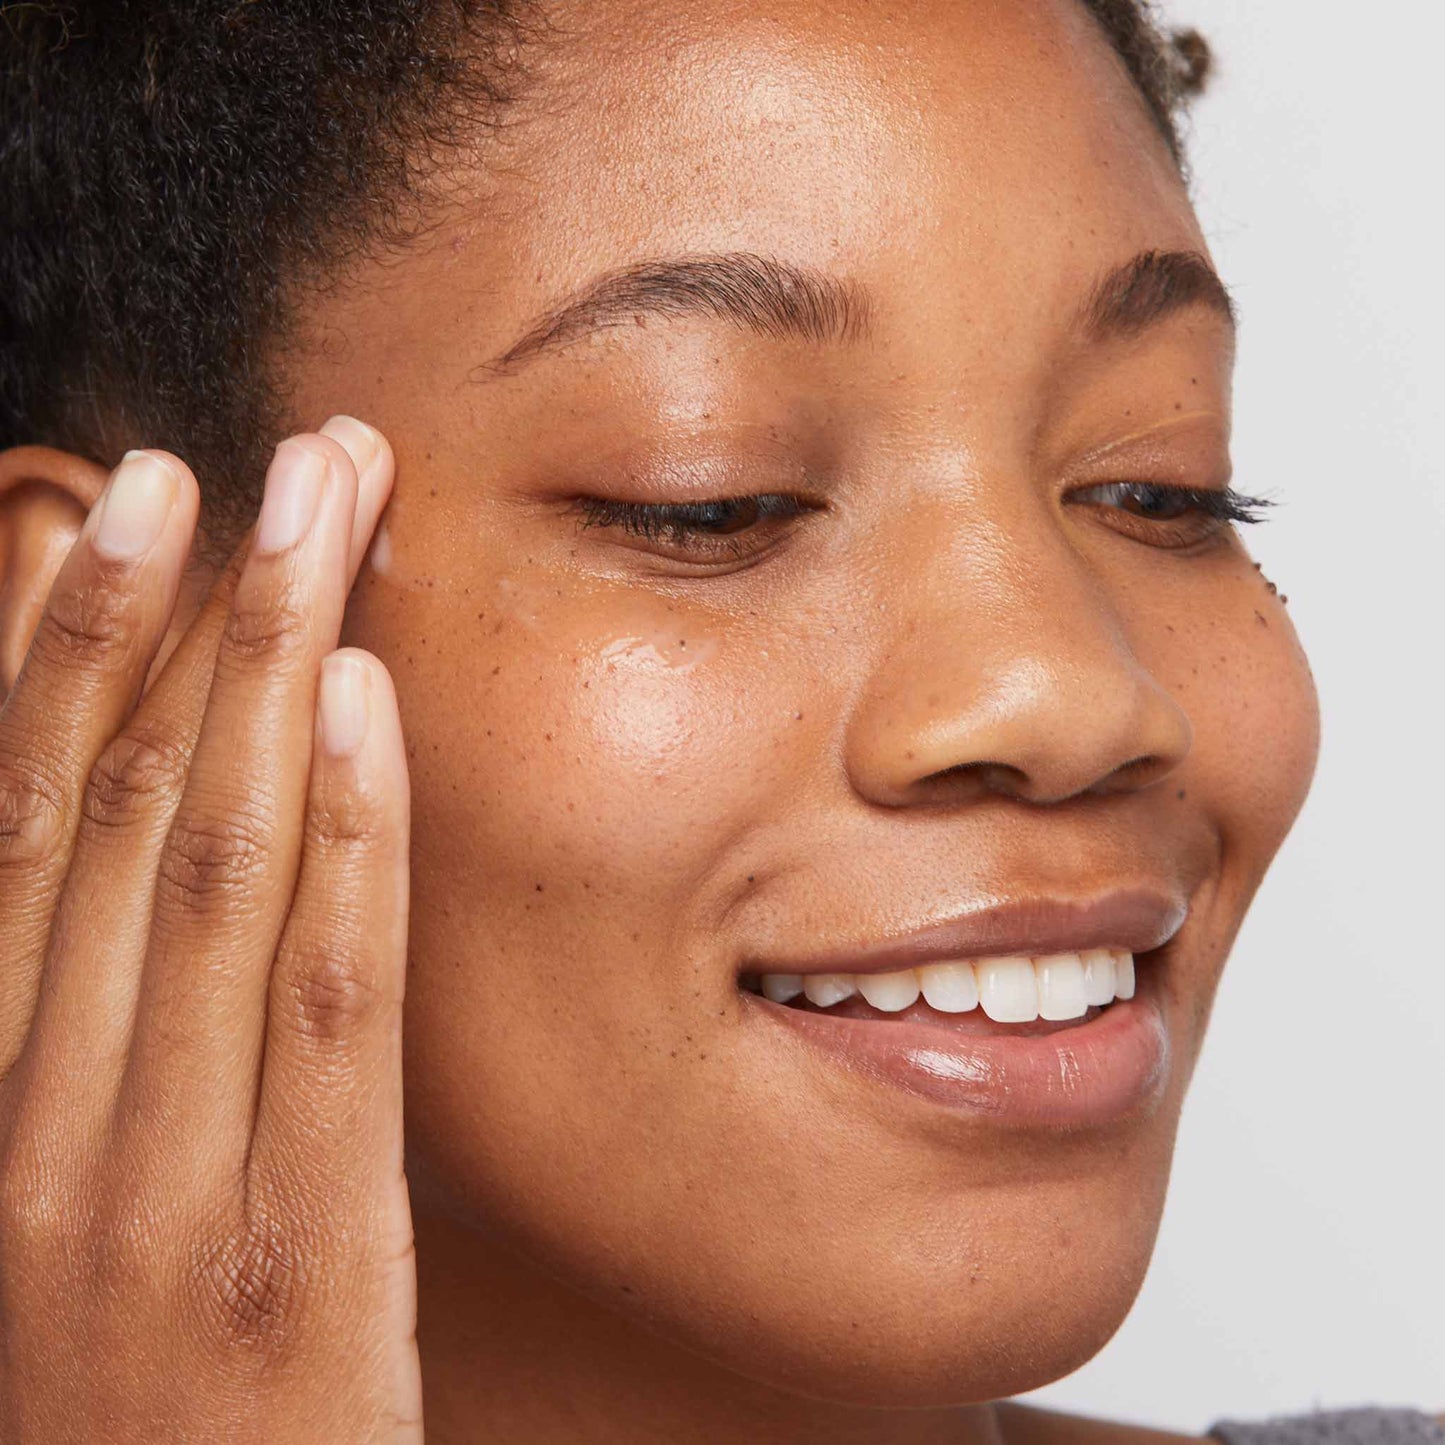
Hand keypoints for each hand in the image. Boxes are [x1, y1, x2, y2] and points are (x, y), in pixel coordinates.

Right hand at [0, 421, 420, 1441]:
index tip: (140, 497)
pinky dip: (346, 837)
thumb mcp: (60, 1197)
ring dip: (269, 667)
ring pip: (208, 865)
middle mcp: (36, 1117)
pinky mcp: (296, 1247)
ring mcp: (157, 1183)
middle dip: (197, 612)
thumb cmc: (122, 1398)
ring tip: (323, 514)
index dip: (72, 637)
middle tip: (270, 458)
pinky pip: (324, 1000)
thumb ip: (84, 1018)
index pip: (21, 812)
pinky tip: (367, 699)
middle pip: (122, 802)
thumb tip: (134, 827)